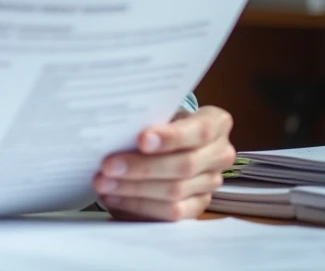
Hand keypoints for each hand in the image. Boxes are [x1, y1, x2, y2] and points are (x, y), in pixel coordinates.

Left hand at [95, 106, 235, 220]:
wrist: (167, 143)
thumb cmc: (159, 122)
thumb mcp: (158, 112)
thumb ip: (148, 119)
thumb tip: (115, 129)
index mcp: (216, 123)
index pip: (201, 131)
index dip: (172, 137)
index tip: (141, 140)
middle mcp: (220, 154)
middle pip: (185, 165)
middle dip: (142, 167)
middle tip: (108, 166)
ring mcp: (211, 183)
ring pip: (175, 190)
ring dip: (134, 188)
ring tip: (104, 183)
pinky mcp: (199, 207)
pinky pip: (171, 212)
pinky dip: (139, 205)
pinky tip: (115, 197)